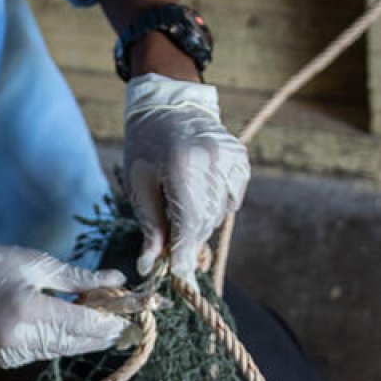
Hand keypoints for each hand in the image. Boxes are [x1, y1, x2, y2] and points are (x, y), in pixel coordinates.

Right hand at [0, 225, 129, 368]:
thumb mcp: (38, 263)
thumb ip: (79, 279)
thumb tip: (117, 282)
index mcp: (26, 309)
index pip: (81, 324)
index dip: (109, 323)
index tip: (131, 317)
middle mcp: (17, 338)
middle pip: (74, 343)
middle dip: (101, 334)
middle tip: (124, 322)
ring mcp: (7, 353)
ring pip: (60, 351)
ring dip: (82, 339)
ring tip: (100, 321)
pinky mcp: (2, 360)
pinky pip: (41, 353)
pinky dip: (59, 343)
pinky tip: (70, 328)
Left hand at [121, 74, 249, 291]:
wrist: (169, 105)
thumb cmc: (146, 145)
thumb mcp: (139, 184)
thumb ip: (150, 226)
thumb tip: (150, 265)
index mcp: (182, 165)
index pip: (189, 222)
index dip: (183, 253)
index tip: (178, 275)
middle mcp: (212, 161)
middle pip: (206, 221)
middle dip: (189, 239)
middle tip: (172, 245)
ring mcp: (231, 159)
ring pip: (220, 213)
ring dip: (201, 221)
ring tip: (181, 205)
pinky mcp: (241, 159)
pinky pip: (232, 199)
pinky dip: (216, 204)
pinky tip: (199, 189)